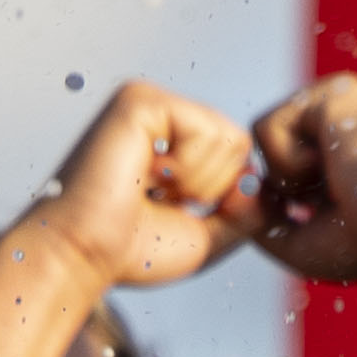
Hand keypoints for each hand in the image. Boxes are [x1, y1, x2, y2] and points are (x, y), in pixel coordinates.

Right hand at [12, 82, 259, 290]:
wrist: (83, 256)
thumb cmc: (134, 253)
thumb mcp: (209, 235)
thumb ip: (248, 211)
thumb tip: (273, 188)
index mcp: (172, 140)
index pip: (238, 155)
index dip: (223, 195)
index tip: (172, 210)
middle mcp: (160, 114)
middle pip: (239, 144)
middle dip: (212, 189)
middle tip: (160, 199)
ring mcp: (149, 102)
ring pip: (230, 138)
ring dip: (198, 182)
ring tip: (151, 188)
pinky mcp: (140, 100)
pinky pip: (207, 131)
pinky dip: (186, 169)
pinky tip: (146, 176)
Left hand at [246, 74, 356, 287]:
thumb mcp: (297, 236)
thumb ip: (259, 210)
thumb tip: (238, 181)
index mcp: (345, 129)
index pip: (280, 147)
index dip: (288, 191)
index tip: (333, 210)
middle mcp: (344, 103)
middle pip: (267, 138)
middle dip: (285, 183)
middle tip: (334, 198)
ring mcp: (340, 91)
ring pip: (263, 132)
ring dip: (288, 177)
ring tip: (334, 182)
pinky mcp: (332, 92)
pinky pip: (267, 128)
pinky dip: (290, 167)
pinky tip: (333, 170)